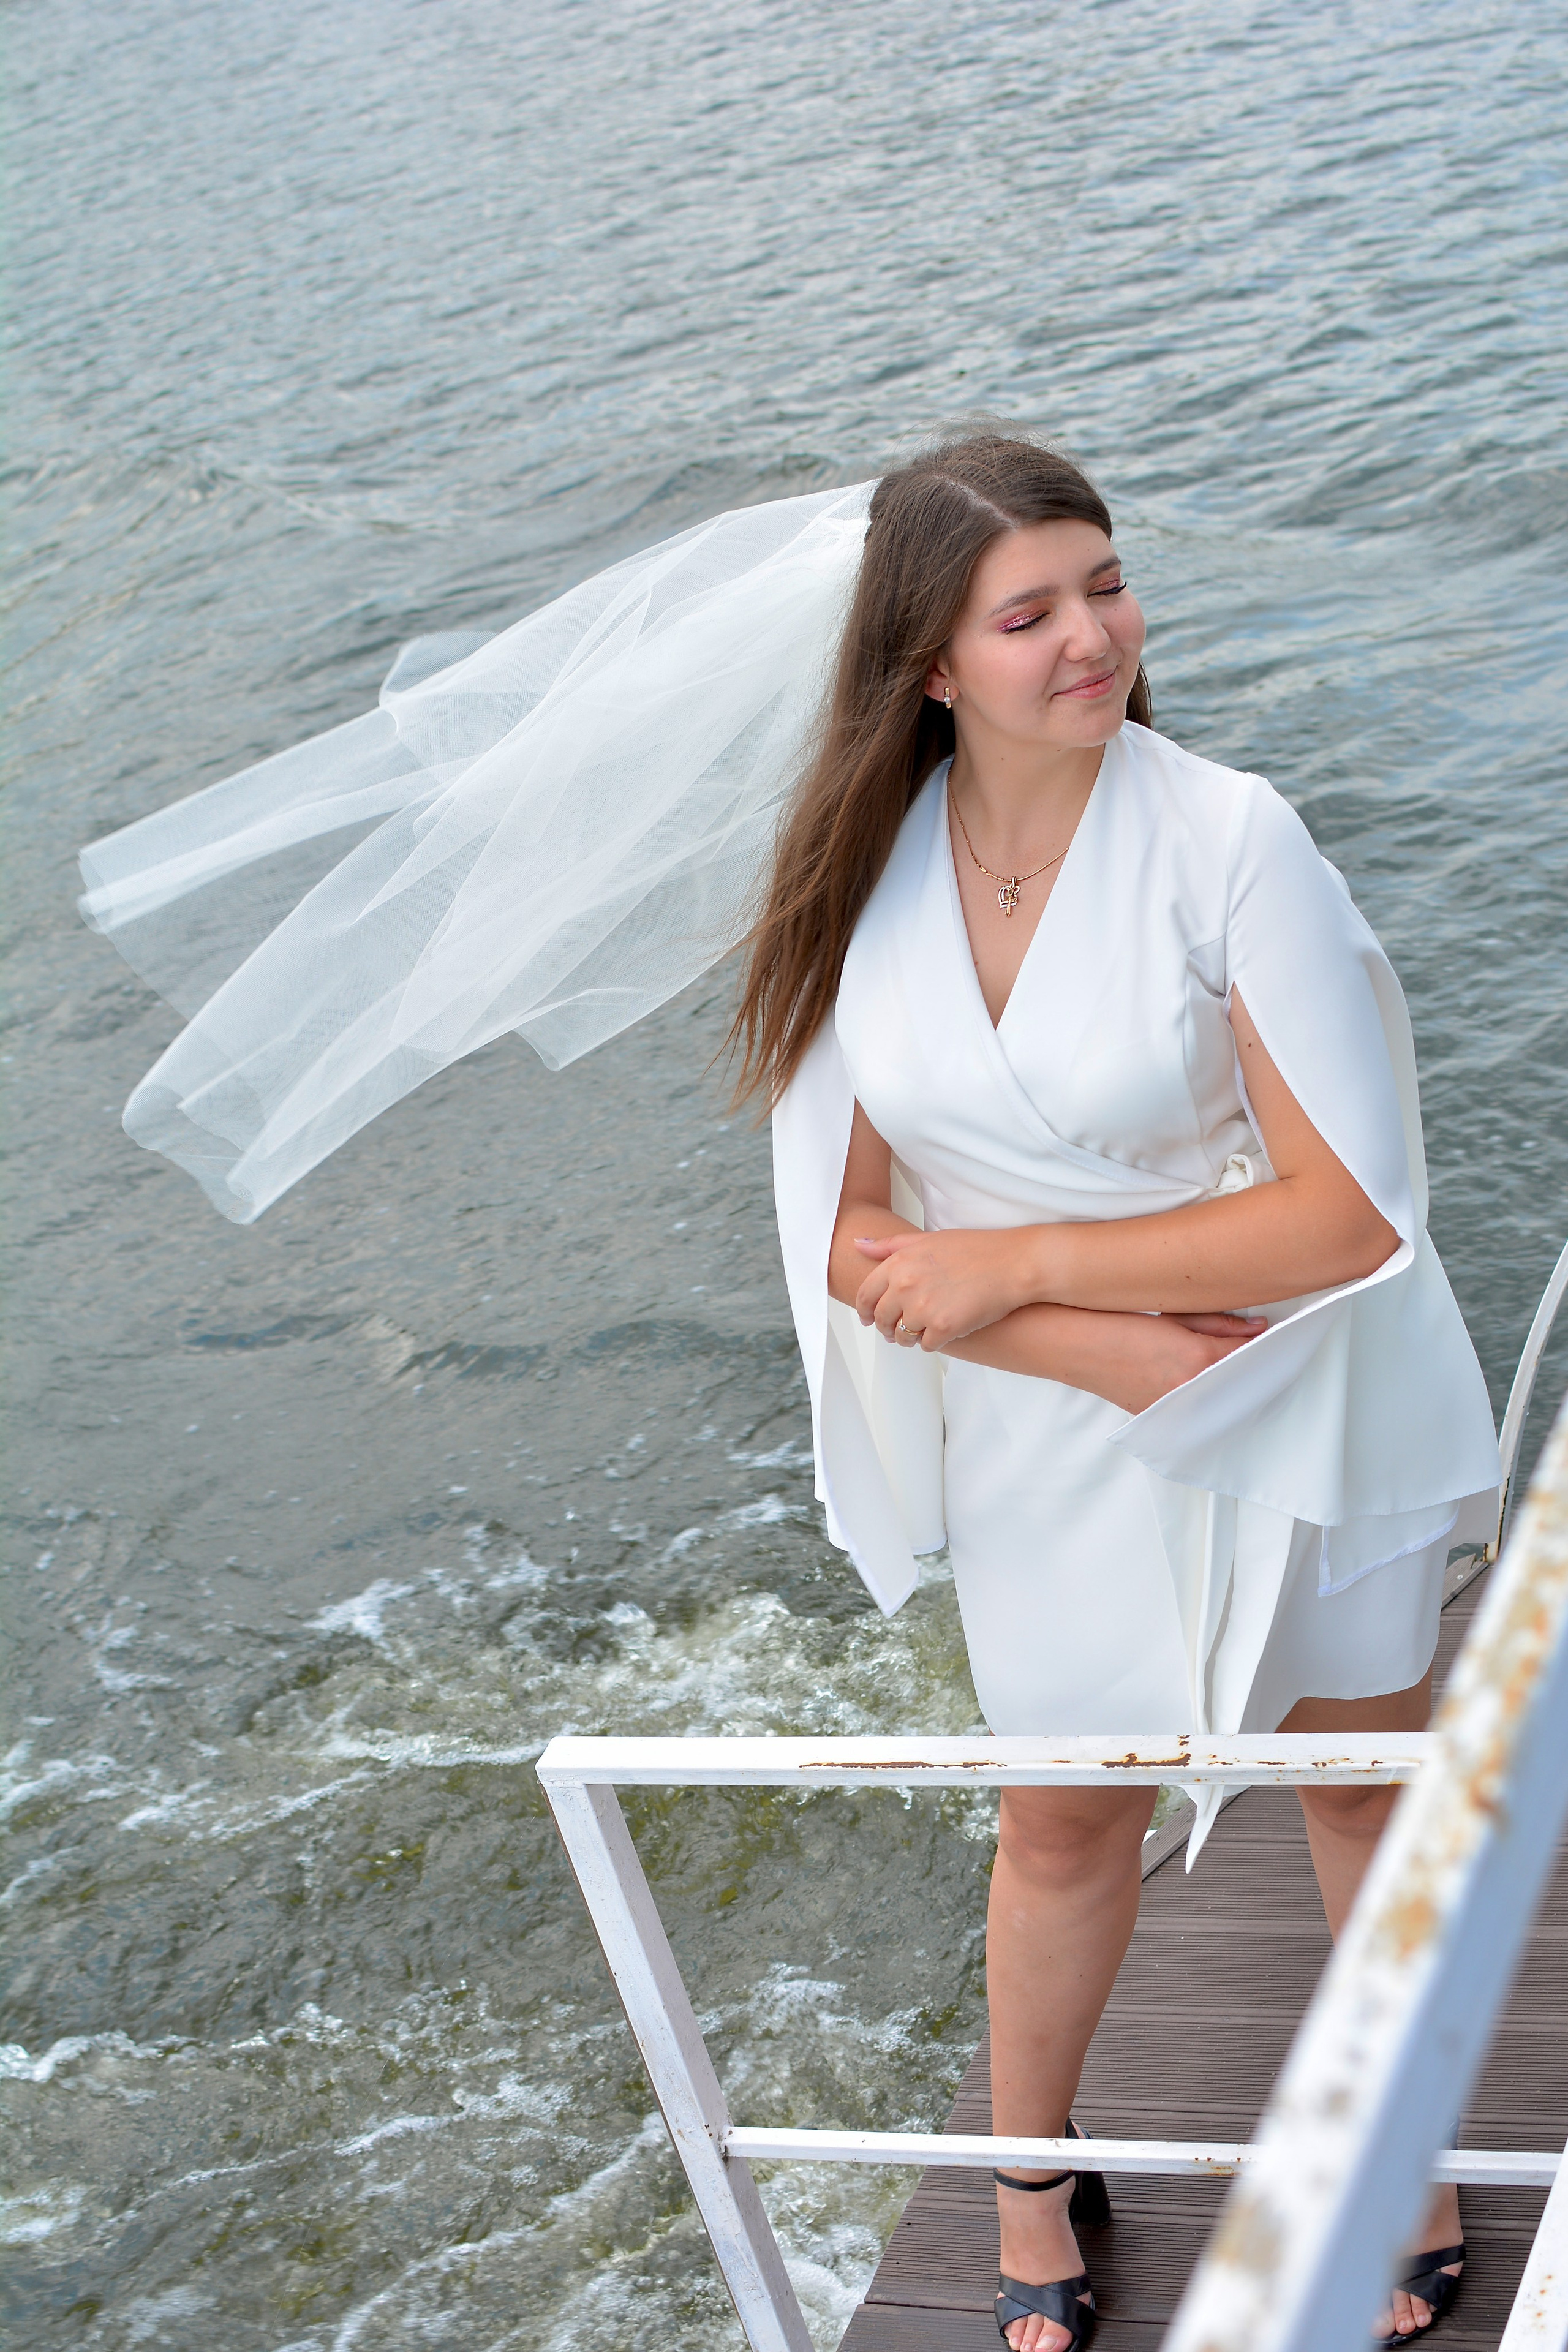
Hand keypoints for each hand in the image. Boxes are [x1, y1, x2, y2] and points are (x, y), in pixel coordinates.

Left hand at [853, 1228, 1034, 1348]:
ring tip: (919, 1333)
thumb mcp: (927, 1239)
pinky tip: (943, 1333)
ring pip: (902, 1336)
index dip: (865, 1310)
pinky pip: (927, 1346)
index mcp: (899, 1263)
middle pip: (882, 1319)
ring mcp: (924, 1309)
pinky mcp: (944, 1328)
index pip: (865, 1295)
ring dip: (908, 1338)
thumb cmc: (975, 1249)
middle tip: (894, 1331)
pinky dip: (933, 1343)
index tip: (868, 1318)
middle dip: (886, 1328)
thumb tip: (858, 1245)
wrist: (1013, 1264)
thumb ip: (890, 1245)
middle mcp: (905, 1286)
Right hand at [1079, 1309, 1267, 1413]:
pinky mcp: (1160, 1418)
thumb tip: (1257, 1327)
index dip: (1264, 1343)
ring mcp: (1176, 1409)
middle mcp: (1193, 1390)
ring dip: (1229, 1383)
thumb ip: (1219, 1323)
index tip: (1270, 1334)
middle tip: (1255, 1348)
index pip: (1250, 1354)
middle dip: (1251, 1365)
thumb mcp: (1174, 1315)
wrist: (1074, 1345)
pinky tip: (1201, 1380)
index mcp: (1200, 1359)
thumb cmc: (1116, 1323)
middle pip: (1240, 1380)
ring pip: (1220, 1398)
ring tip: (1225, 1363)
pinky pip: (1195, 1409)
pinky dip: (1205, 1396)